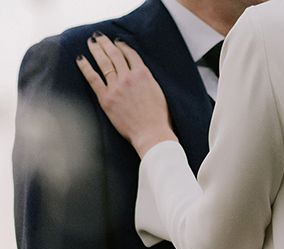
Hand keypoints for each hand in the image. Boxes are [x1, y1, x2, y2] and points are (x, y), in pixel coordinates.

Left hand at [76, 33, 176, 156]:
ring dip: (96, 50)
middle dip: (106, 43)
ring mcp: (116, 87)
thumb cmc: (159, 119)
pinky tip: (80, 58)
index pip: (130, 55)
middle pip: (114, 55)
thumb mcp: (159, 93)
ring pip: (104, 63)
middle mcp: (128, 77)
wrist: (152, 134)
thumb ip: (148, 81)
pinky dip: (85, 67)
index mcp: (143, 75)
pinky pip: (93, 78)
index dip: (123, 46)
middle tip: (99, 37)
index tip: (117, 43)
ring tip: (91, 42)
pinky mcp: (106, 98)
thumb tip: (140, 74)